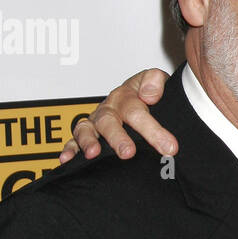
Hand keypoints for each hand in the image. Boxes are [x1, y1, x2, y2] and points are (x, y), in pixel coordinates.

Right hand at [59, 69, 175, 162]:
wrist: (139, 95)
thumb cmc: (148, 92)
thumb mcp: (156, 79)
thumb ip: (155, 81)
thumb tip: (150, 95)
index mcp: (126, 96)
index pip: (137, 112)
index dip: (153, 130)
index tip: (169, 147)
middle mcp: (108, 109)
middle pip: (109, 122)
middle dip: (117, 138)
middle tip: (128, 153)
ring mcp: (95, 121)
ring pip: (86, 129)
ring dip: (88, 141)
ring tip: (92, 153)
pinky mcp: (86, 134)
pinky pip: (72, 140)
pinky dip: (69, 149)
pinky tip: (67, 159)